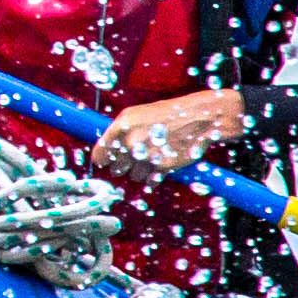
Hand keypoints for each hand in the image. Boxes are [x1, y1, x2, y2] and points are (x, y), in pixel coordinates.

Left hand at [87, 89, 245, 176]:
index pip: (99, 154)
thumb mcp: (137, 115)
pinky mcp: (161, 167)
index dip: (103, 160)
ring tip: (154, 155)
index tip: (106, 162)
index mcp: (121, 126)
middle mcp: (131, 142)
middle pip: (116, 168)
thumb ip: (120, 132)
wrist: (198, 117)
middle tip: (139, 154)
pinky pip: (149, 182)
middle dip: (125, 165)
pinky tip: (162, 162)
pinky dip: (154, 177)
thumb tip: (105, 150)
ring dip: (141, 171)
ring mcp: (146, 156)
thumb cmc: (166, 115)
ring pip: (133, 176)